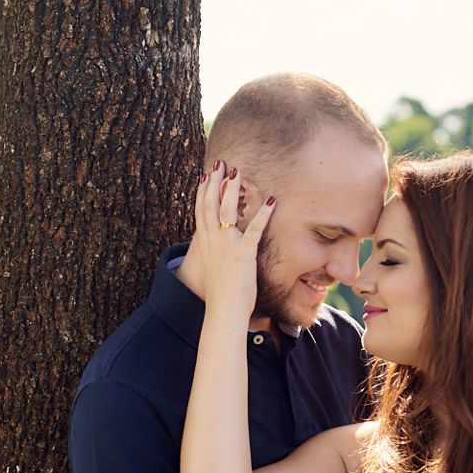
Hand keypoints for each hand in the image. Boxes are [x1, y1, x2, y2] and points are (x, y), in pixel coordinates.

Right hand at [187, 160, 272, 321]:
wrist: (222, 310)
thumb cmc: (219, 293)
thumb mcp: (211, 268)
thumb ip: (214, 254)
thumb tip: (217, 249)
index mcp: (206, 243)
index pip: (201, 211)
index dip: (203, 192)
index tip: (204, 175)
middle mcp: (213, 241)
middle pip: (211, 204)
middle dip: (214, 182)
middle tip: (219, 162)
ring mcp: (227, 246)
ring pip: (227, 212)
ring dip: (233, 190)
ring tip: (238, 172)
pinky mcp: (243, 255)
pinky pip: (254, 230)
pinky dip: (263, 214)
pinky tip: (271, 200)